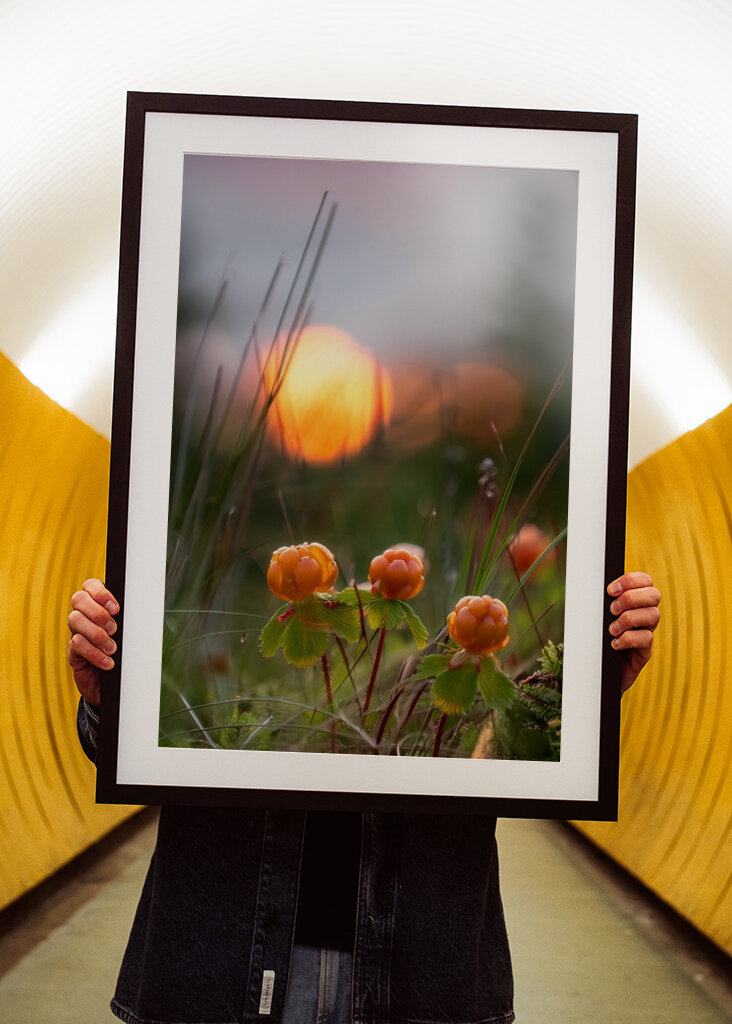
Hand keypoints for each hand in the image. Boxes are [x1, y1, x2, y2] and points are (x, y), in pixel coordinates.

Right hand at [67, 579, 119, 705]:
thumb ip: (129, 620)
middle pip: (78, 599)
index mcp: (98, 605)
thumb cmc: (125, 654)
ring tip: (112, 648)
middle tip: (114, 629)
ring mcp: (76, 632)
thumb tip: (141, 609)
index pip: (90, 585)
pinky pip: (77, 644)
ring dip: (97, 634)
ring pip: (75, 620)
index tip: (116, 608)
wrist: (115, 684)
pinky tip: (108, 662)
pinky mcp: (73, 652)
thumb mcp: (128, 634)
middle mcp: (84, 616)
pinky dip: (94, 653)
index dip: (100, 593)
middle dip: (98, 612)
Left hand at [607, 571, 660, 692]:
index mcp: (635, 602)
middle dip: (631, 598)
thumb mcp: (598, 618)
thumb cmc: (596, 640)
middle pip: (654, 595)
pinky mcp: (645, 651)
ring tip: (611, 630)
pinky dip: (628, 639)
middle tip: (612, 610)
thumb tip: (590, 586)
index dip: (631, 580)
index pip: (646, 581)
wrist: (597, 671)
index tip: (610, 590)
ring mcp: (646, 632)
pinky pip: (646, 638)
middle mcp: (645, 615)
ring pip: (653, 615)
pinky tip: (614, 644)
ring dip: (628, 619)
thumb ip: (601, 602)